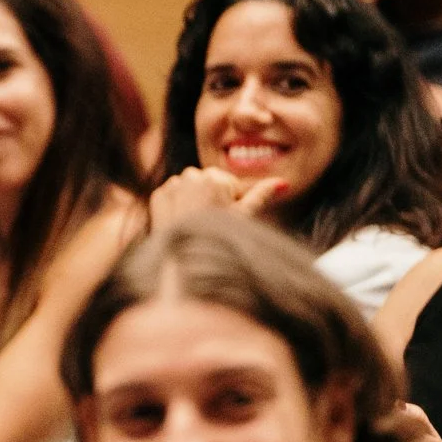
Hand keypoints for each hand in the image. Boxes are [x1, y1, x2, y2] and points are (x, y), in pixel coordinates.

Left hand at [151, 166, 284, 229]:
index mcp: (215, 178)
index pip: (229, 182)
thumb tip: (282, 182)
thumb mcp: (245, 218)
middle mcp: (192, 176)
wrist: (187, 264)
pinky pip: (171, 193)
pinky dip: (176, 204)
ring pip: (188, 186)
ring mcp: (173, 186)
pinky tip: (181, 221)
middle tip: (212, 223)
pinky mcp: (158, 197)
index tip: (225, 219)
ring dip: (193, 198)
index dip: (231, 202)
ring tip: (197, 223)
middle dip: (211, 197)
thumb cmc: (220, 240)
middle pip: (208, 181)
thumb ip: (261, 195)